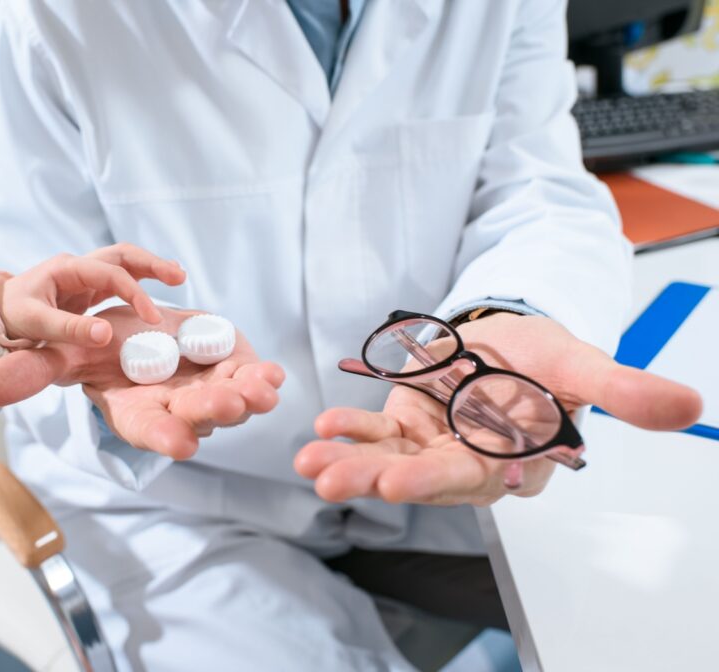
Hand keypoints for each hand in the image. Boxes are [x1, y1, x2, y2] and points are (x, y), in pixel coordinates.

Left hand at [0, 243, 185, 346]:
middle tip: (180, 276)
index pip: (111, 274)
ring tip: (179, 276)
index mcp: (66, 269)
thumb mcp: (37, 325)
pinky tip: (158, 288)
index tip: (152, 318)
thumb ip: (71, 329)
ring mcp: (83, 276)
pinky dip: (140, 281)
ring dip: (150, 268)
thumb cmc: (12, 318)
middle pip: (123, 255)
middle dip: (152, 263)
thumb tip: (107, 336)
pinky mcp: (86, 289)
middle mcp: (78, 267)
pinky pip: (119, 279)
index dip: (135, 294)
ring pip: (124, 263)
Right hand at [0, 306, 284, 459]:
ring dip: (248, 397)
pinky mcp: (235, 372)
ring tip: (261, 388)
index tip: (180, 444)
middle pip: (196, 417)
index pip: (149, 430)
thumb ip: (32, 372)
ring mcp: (210, 394)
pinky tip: (274, 372)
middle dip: (212, 413)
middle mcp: (176, 410)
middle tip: (227, 406)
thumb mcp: (65, 354)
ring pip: (232, 401)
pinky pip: (252, 378)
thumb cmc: (101, 349)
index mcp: (136, 412)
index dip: (163, 437)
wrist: (142, 336)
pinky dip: (263, 376)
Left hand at [295, 314, 702, 505]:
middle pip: (424, 477)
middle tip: (334, 482)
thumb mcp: (582, 364)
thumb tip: (687, 406)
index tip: (401, 481)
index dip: (441, 479)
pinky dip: (349, 431)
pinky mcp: (408, 427)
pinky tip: (322, 429)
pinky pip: (376, 434)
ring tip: (310, 463)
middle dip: (379, 480)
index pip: (479, 477)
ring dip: (350, 463)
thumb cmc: (548, 357)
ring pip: (391, 461)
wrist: (515, 338)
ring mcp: (435, 446)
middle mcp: (471, 464)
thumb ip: (623, 389)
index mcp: (515, 460)